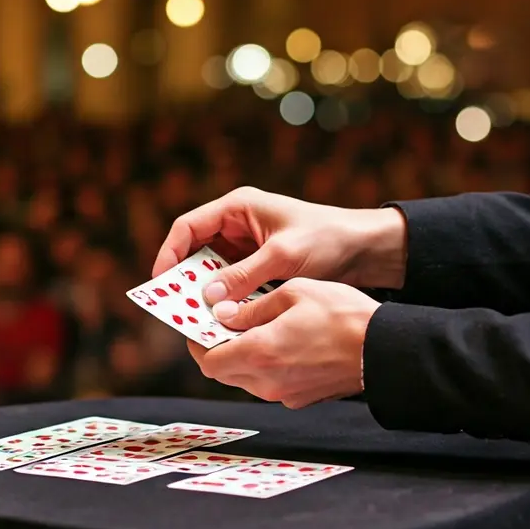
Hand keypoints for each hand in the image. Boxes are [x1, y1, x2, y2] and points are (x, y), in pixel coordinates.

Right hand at [152, 187, 406, 304]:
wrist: (367, 249)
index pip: (187, 227)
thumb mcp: (283, 257)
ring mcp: (248, 247)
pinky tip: (226, 320)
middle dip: (187, 279)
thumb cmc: (328, 239)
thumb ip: (243, 276)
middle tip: (176, 309)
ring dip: (207, 293)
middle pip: (196, 251)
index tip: (162, 284)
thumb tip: (208, 298)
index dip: (169, 254)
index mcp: (237, 208)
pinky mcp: (259, 267)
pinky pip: (232, 284)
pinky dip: (227, 300)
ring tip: (199, 319)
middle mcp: (237, 225)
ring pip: (213, 271)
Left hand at [188, 278, 378, 408]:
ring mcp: (283, 394)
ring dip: (240, 356)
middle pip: (223, 372)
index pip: (208, 360)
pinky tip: (277, 341)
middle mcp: (266, 381)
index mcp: (259, 353)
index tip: (199, 324)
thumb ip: (252, 307)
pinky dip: (263, 365)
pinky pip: (268, 382)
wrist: (385, 349)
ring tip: (252, 328)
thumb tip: (223, 314)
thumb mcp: (293, 293)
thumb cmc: (342, 316)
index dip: (197, 342)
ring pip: (244, 378)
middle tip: (222, 323)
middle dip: (217, 348)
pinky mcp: (300, 398)